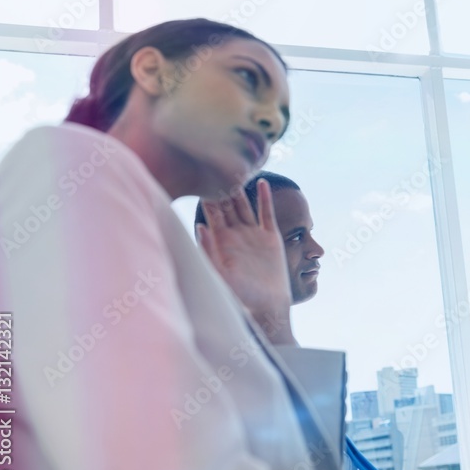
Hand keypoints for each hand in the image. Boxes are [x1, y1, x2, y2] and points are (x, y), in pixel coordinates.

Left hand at [196, 179, 294, 343]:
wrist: (267, 306)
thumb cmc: (241, 296)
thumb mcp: (220, 275)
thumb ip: (209, 252)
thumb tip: (199, 227)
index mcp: (220, 242)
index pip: (211, 214)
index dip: (207, 196)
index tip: (201, 176)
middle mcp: (235, 235)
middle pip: (227, 205)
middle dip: (222, 187)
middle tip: (217, 163)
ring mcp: (253, 235)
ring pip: (245, 206)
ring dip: (240, 189)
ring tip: (237, 168)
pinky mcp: (270, 238)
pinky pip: (266, 214)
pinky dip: (264, 199)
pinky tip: (261, 183)